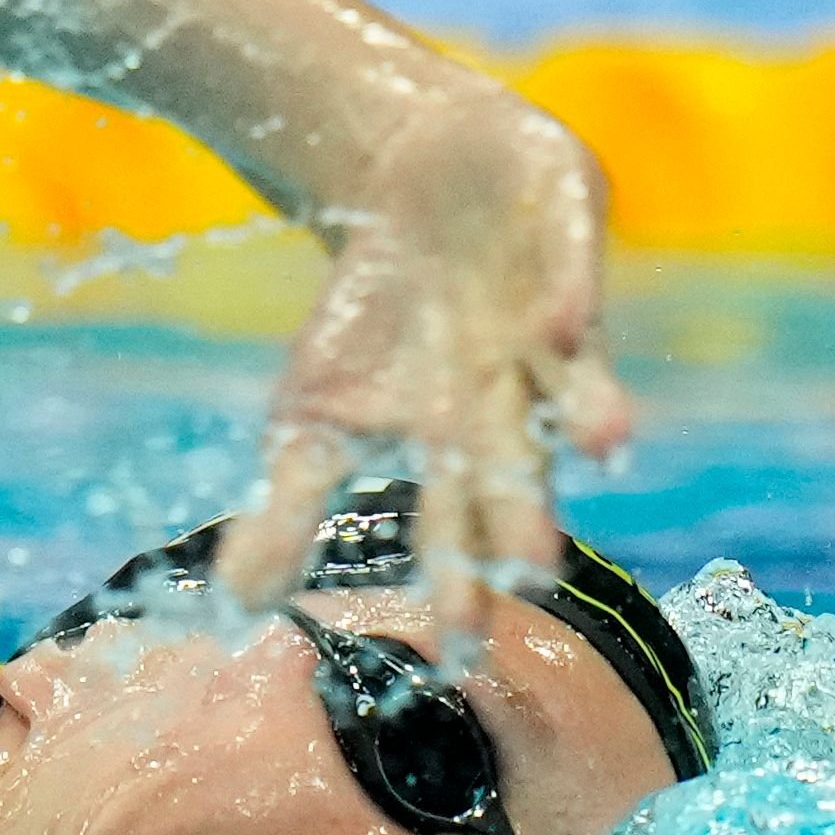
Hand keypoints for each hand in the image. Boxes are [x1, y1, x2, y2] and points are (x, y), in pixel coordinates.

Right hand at [214, 90, 633, 640]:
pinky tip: (552, 324)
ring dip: (586, 409)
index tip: (458, 653)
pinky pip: (570, 271)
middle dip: (524, 515)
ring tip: (600, 446)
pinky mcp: (565, 243)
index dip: (457, 582)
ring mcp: (543, 324)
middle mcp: (508, 399)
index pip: (454, 528)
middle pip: (517, 466)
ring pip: (572, 378)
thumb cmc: (377, 320)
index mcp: (451, 448)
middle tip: (530, 577)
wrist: (428, 181)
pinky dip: (563, 296)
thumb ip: (285, 512)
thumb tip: (233, 612)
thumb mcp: (312, 419)